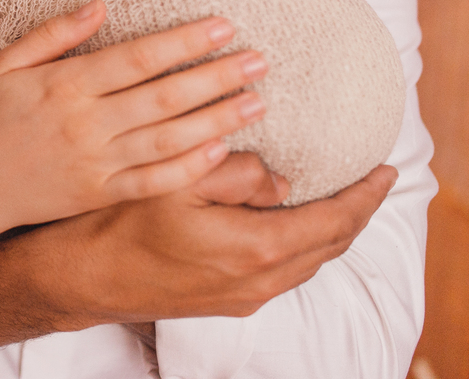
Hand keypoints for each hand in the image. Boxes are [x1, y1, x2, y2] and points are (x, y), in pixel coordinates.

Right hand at [0, 0, 269, 234]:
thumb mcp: (7, 64)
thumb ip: (53, 33)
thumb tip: (100, 3)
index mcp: (65, 85)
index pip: (137, 58)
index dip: (183, 41)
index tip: (224, 26)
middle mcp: (85, 124)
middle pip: (164, 97)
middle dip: (217, 77)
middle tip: (261, 60)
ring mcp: (95, 163)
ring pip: (168, 139)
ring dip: (217, 119)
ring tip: (258, 102)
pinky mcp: (99, 195)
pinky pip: (153, 181)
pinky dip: (190, 168)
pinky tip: (222, 150)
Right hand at [24, 159, 397, 325]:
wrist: (83, 276)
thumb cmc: (122, 222)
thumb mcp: (180, 178)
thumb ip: (240, 172)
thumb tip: (280, 179)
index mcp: (255, 247)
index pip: (334, 220)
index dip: (365, 193)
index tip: (384, 168)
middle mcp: (258, 280)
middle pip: (330, 247)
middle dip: (357, 212)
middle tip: (372, 179)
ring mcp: (242, 296)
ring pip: (308, 263)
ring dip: (331, 230)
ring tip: (339, 196)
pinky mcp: (225, 300)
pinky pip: (284, 272)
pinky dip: (303, 244)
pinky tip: (290, 222)